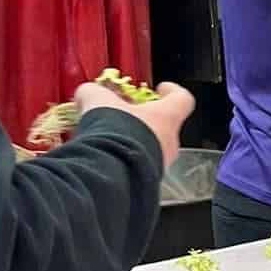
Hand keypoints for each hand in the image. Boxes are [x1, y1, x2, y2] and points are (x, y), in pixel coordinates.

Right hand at [74, 80, 193, 172]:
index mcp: (167, 117)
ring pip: (151, 150)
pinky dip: (125, 163)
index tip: (162, 88)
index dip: (173, 91)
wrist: (111, 171)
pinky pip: (138, 169)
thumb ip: (96, 93)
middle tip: (126, 116)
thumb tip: (88, 92)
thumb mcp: (100, 100)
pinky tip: (105, 159)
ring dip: (134, 144)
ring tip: (110, 140)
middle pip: (164, 127)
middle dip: (145, 121)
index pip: (182, 99)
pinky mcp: (145, 182)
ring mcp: (160, 165)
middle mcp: (169, 143)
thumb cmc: (117, 134)